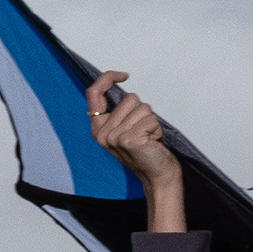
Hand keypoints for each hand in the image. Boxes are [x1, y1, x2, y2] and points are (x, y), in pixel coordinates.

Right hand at [85, 70, 189, 234]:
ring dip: (152, 122)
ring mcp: (115, 137)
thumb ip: (120, 113)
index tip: (123, 75)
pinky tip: (153, 142)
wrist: (158, 175)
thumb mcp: (126, 130)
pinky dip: (157, 129)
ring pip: (142, 108)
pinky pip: (150, 120)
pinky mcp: (130, 139)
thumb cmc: (146, 152)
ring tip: (149, 138)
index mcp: (98, 128)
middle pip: (129, 99)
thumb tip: (121, 89)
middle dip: (143, 112)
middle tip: (144, 132)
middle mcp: (103, 133)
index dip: (107, 78)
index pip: (94, 93)